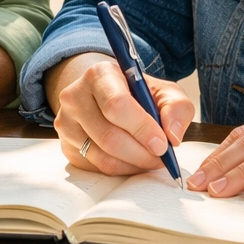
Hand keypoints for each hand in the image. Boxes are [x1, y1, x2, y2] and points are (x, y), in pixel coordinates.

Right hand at [51, 54, 193, 175]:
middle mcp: (75, 96)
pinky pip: (96, 167)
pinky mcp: (66, 145)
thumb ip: (176, 107)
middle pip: (109, 136)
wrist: (105, 95)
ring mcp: (66, 122)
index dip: (142, 128)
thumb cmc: (137, 93)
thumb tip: (173, 135)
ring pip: (103, 156)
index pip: (116, 105)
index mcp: (99, 74)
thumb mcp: (163, 90)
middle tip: (162, 157)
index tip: (163, 144)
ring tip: (151, 159)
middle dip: (142, 153)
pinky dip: (121, 169)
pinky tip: (134, 161)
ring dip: (134, 164)